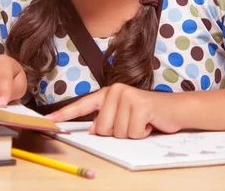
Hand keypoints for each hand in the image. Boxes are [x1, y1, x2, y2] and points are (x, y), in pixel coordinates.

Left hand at [47, 83, 182, 138]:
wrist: (175, 109)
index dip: (65, 114)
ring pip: (117, 132)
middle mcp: (115, 91)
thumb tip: (94, 129)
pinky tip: (149, 123)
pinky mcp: (140, 104)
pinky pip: (132, 132)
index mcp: (108, 94)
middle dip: (118, 132)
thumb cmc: (148, 115)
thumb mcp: (124, 116)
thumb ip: (106, 120)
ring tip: (142, 122)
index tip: (49, 120)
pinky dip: (142, 133)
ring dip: (132, 133)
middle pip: (102, 128)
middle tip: (133, 123)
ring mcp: (127, 96)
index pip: (82, 105)